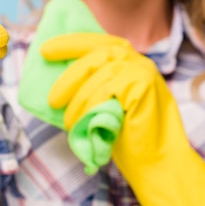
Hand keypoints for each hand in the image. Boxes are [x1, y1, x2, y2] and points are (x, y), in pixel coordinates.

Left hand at [41, 33, 204, 205]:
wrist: (158, 163)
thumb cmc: (130, 138)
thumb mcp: (109, 105)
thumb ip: (95, 87)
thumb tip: (58, 83)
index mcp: (132, 62)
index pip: (100, 42)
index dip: (71, 43)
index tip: (46, 49)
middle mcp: (140, 62)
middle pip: (96, 54)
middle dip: (69, 75)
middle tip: (52, 98)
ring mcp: (144, 72)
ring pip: (99, 74)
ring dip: (78, 100)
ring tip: (69, 122)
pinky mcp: (143, 85)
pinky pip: (106, 90)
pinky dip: (90, 107)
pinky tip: (84, 123)